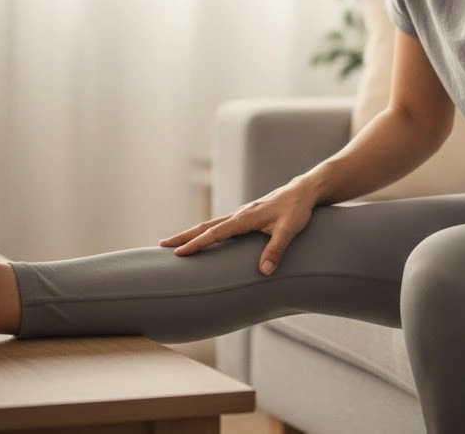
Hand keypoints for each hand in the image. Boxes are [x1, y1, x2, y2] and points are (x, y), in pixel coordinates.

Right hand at [159, 180, 317, 275]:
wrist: (303, 192)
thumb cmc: (296, 210)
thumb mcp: (289, 230)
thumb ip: (276, 250)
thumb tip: (264, 272)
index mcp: (245, 218)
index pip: (215, 233)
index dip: (197, 244)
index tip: (178, 253)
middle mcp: (239, 214)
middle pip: (205, 226)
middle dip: (183, 236)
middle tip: (161, 245)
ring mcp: (241, 214)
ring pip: (211, 225)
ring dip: (192, 233)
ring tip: (175, 243)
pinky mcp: (246, 216)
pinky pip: (220, 225)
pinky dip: (206, 231)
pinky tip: (203, 238)